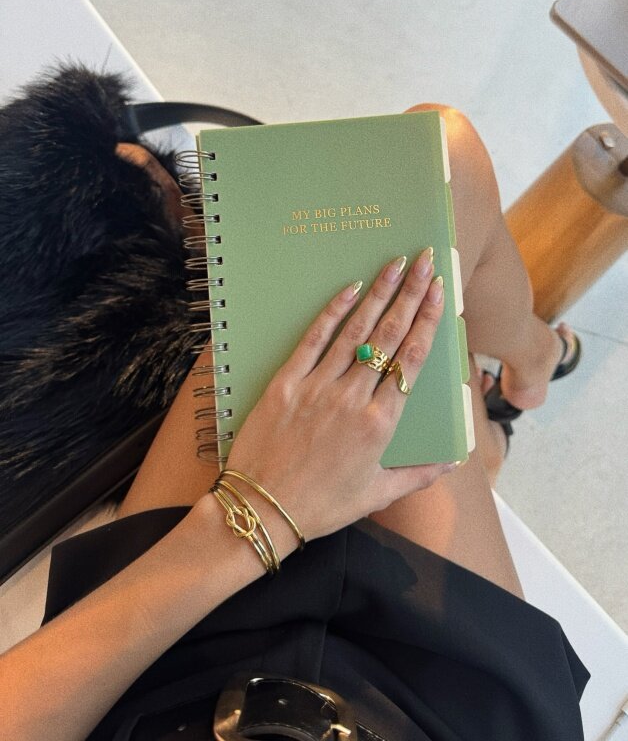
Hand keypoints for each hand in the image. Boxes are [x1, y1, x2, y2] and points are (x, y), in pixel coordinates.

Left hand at [224, 248, 453, 548]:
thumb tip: (453, 462)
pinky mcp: (286, 384)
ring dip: (378, 294)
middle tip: (425, 261)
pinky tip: (349, 289)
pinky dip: (332, 313)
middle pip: (389, 337)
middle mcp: (353, 399)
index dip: (427, 321)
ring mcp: (318, 388)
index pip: (411, 361)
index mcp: (380, 425)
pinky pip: (313, 340)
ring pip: (356, 332)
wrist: (262, 511)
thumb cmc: (321, 506)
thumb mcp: (376, 495)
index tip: (439, 292)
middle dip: (410, 294)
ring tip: (395, 263)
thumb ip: (418, 475)